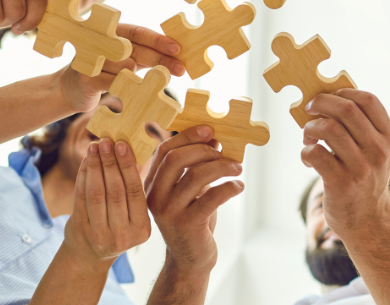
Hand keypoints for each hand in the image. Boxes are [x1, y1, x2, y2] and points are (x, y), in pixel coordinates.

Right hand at [58, 24, 184, 112]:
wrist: (70, 90)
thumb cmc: (106, 72)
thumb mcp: (127, 61)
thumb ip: (147, 56)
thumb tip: (178, 57)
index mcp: (112, 32)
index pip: (138, 32)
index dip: (158, 40)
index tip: (177, 49)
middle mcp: (100, 41)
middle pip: (135, 48)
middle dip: (160, 59)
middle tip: (180, 69)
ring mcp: (90, 58)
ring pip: (124, 66)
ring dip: (143, 76)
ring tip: (158, 83)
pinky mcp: (85, 78)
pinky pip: (112, 82)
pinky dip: (127, 87)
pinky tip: (138, 93)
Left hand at [62, 139, 150, 267]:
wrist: (91, 255)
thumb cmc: (117, 227)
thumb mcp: (133, 217)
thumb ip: (133, 191)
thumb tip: (128, 149)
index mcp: (141, 229)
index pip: (135, 191)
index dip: (127, 166)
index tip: (122, 144)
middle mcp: (122, 235)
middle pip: (116, 191)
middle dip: (110, 162)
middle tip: (106, 141)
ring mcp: (100, 235)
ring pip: (97, 193)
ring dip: (95, 166)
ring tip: (94, 146)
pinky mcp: (81, 231)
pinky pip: (81, 197)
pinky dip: (83, 176)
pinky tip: (86, 161)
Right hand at [145, 125, 243, 274]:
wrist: (189, 259)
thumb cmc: (191, 219)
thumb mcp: (187, 191)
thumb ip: (194, 166)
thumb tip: (214, 138)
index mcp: (152, 183)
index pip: (164, 150)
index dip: (186, 136)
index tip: (208, 129)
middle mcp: (155, 196)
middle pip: (175, 159)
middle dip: (203, 149)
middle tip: (223, 151)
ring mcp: (170, 211)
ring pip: (196, 176)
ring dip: (221, 167)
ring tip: (237, 168)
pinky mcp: (188, 224)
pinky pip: (211, 197)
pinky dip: (229, 187)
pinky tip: (238, 187)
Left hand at [300, 89, 389, 239]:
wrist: (368, 221)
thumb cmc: (364, 178)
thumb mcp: (375, 151)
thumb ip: (361, 126)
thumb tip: (326, 97)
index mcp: (389, 138)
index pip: (369, 101)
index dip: (344, 92)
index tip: (329, 97)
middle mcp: (378, 151)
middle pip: (346, 110)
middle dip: (321, 103)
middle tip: (310, 108)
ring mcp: (361, 168)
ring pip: (328, 129)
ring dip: (310, 127)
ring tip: (309, 136)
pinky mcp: (341, 183)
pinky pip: (315, 153)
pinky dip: (306, 151)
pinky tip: (308, 157)